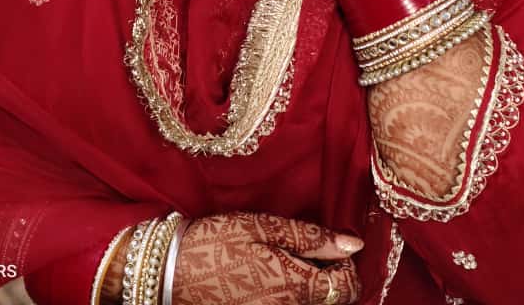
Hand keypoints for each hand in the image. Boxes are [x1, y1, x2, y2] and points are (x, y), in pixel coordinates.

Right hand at [173, 212, 361, 304]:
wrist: (171, 273)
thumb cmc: (217, 243)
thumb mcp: (263, 227)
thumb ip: (310, 237)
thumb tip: (352, 245)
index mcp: (295, 287)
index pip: (347, 287)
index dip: (347, 264)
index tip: (331, 245)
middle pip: (332, 301)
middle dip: (330, 275)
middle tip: (310, 249)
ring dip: (310, 284)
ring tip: (290, 260)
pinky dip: (291, 292)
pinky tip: (273, 275)